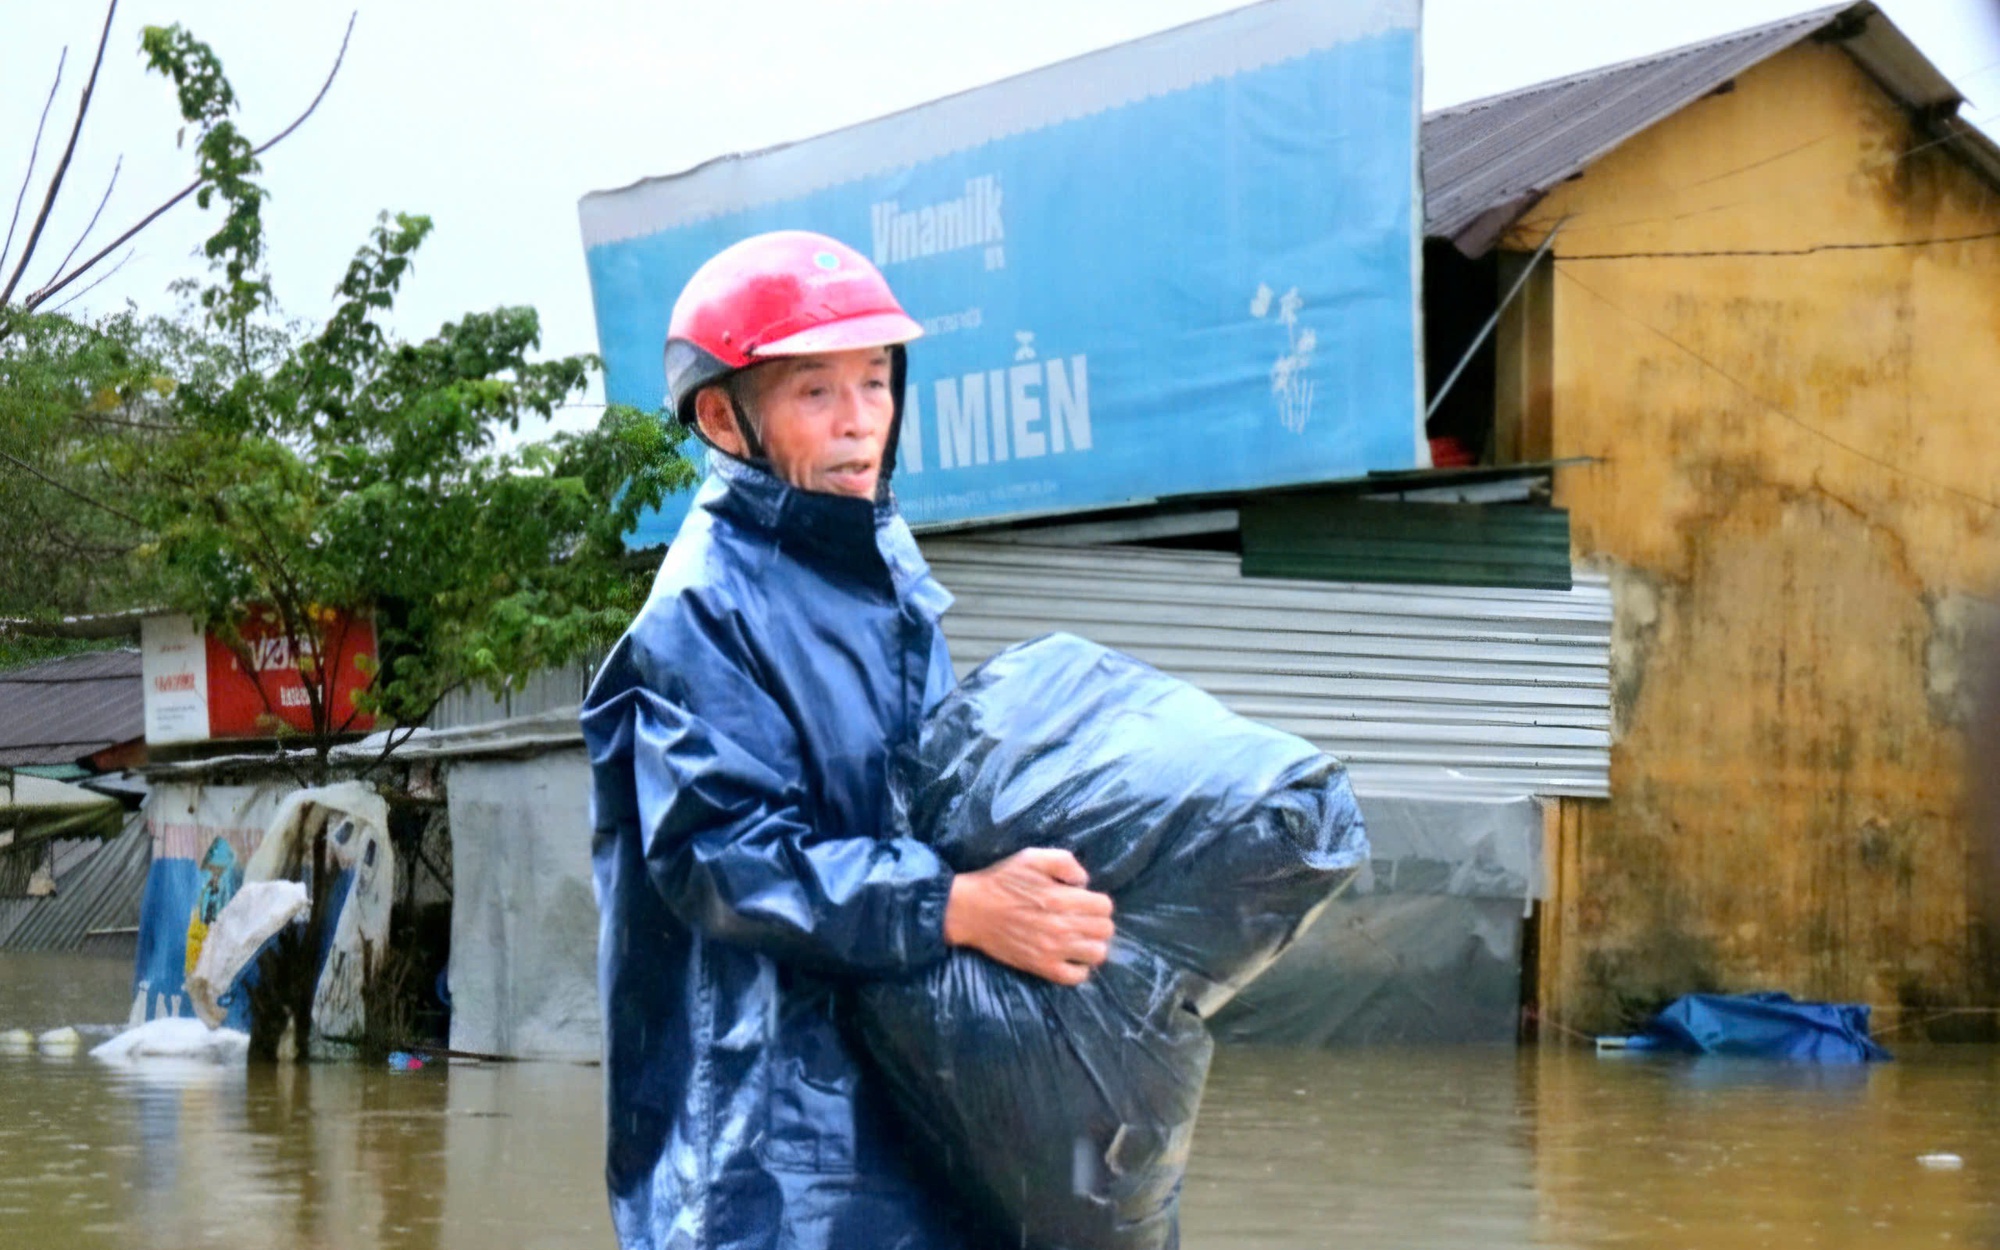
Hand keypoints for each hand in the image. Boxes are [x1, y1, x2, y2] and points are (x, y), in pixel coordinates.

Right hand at [944, 848, 1114, 986]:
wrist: (972, 910)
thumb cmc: (1002, 881)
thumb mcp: (1032, 857)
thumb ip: (1065, 862)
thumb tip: (1084, 882)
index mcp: (1061, 898)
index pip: (1105, 906)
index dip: (1097, 901)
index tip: (1084, 901)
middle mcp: (1062, 927)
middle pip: (1105, 930)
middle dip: (1098, 921)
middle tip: (1082, 919)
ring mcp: (1053, 950)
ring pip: (1097, 954)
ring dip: (1093, 944)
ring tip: (1079, 938)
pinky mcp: (1042, 968)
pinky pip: (1076, 977)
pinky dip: (1079, 968)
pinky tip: (1070, 956)